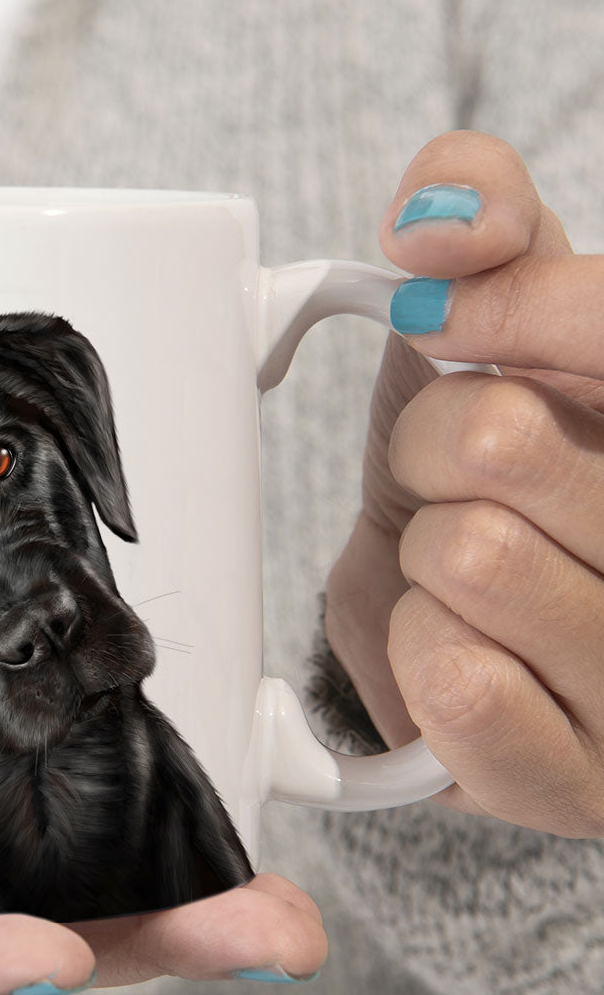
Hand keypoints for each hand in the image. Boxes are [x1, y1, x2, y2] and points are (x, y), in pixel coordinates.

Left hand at [326, 130, 603, 837]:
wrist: (453, 610)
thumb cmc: (483, 460)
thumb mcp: (492, 322)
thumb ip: (485, 221)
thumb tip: (438, 211)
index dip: (501, 307)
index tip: (442, 317)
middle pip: (495, 437)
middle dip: (431, 442)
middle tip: (455, 473)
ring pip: (468, 558)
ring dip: (422, 553)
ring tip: (460, 568)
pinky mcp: (579, 783)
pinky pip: (457, 688)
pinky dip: (415, 650)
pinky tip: (453, 649)